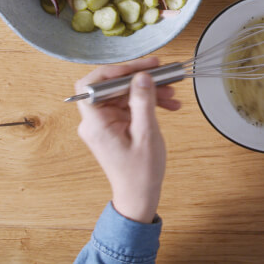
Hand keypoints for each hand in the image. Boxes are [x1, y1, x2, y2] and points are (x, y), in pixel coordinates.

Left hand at [75, 57, 180, 223]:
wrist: (139, 195)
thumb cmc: (140, 172)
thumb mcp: (146, 134)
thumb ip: (143, 102)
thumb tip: (142, 76)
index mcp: (96, 123)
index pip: (92, 85)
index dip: (113, 72)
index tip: (137, 68)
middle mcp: (96, 120)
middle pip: (112, 86)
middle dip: (139, 78)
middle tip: (161, 71)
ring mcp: (106, 122)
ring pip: (124, 94)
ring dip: (148, 90)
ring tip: (172, 92)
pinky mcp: (116, 125)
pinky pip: (130, 105)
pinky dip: (148, 101)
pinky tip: (169, 104)